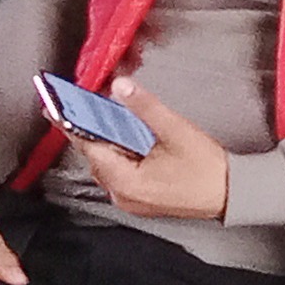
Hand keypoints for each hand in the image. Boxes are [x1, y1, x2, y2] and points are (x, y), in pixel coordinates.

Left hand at [69, 77, 229, 219]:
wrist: (231, 194)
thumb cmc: (206, 168)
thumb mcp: (175, 130)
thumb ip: (144, 107)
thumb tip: (120, 86)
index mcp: (126, 181)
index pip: (89, 147)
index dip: (70, 125)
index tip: (53, 109)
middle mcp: (122, 194)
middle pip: (96, 155)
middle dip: (90, 129)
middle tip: (82, 104)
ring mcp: (131, 199)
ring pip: (108, 163)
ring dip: (106, 141)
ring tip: (105, 116)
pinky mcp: (140, 198)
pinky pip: (120, 171)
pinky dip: (119, 153)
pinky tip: (127, 138)